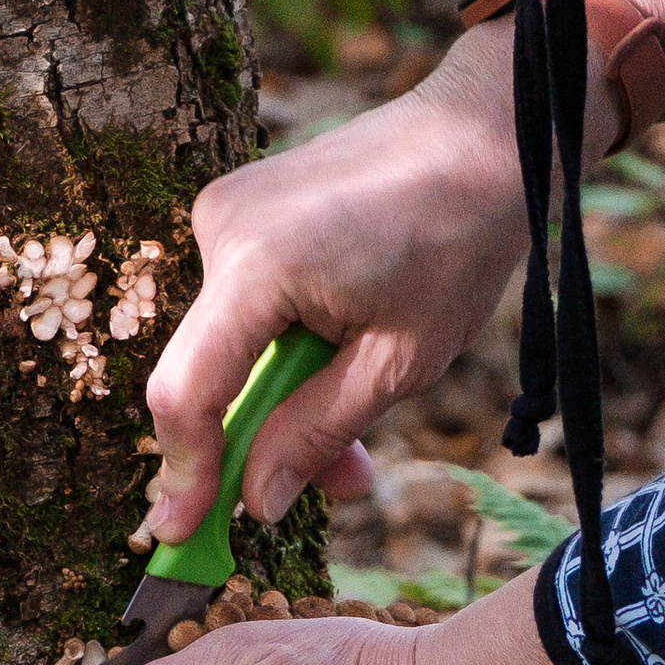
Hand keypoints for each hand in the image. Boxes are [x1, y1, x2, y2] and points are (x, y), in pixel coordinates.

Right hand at [144, 0, 664, 547]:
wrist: (486, 129)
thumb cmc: (460, 239)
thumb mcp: (399, 363)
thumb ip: (314, 434)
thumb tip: (254, 504)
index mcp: (256, 264)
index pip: (185, 392)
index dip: (182, 472)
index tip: (178, 536)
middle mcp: (220, 228)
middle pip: (205, 372)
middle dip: (258, 440)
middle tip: (337, 485)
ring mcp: (224, 210)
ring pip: (226, 344)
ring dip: (281, 395)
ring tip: (364, 422)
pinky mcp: (240, 206)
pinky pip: (242, 305)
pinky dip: (284, 344)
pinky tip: (343, 348)